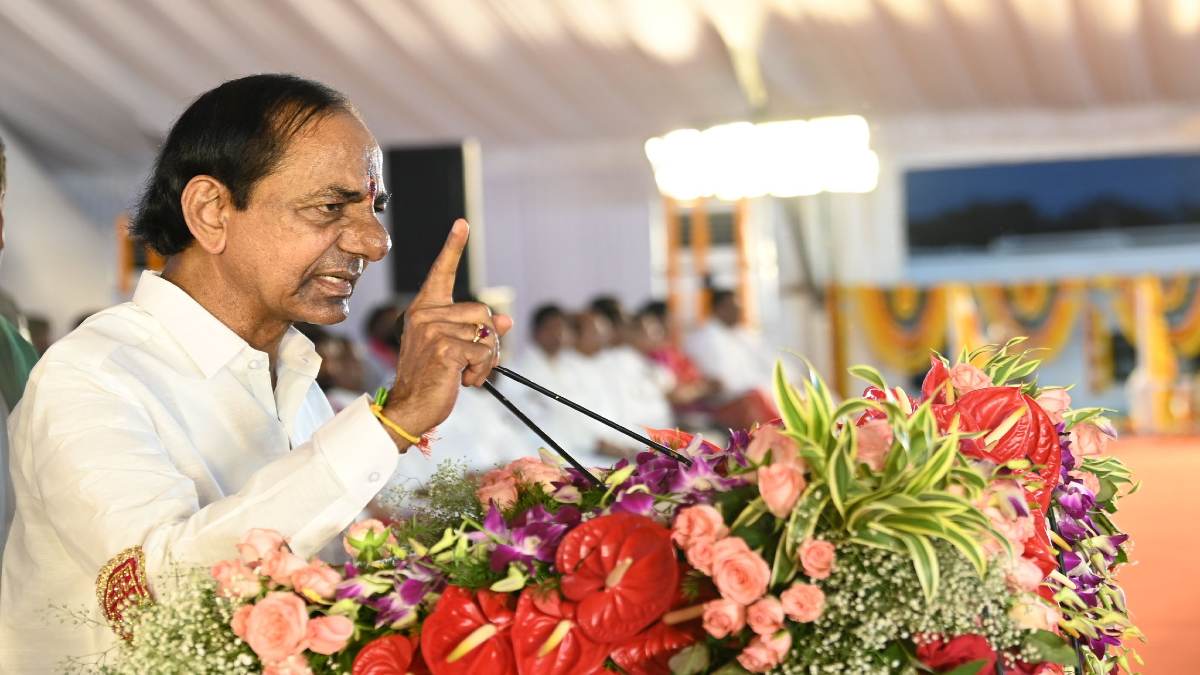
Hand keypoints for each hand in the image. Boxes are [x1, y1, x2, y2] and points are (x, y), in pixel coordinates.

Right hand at [381, 219, 512, 446]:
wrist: (410, 407)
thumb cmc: (432, 379)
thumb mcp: (457, 349)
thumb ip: (477, 331)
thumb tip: (506, 322)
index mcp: (424, 309)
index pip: (441, 272)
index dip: (453, 247)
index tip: (462, 223)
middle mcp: (425, 314)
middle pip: (482, 311)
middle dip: (487, 341)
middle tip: (468, 363)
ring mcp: (433, 330)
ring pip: (486, 333)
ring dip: (485, 359)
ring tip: (463, 373)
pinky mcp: (445, 348)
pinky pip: (484, 352)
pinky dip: (482, 372)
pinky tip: (463, 381)